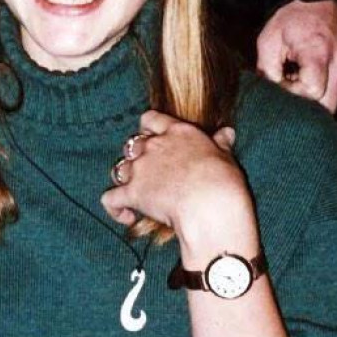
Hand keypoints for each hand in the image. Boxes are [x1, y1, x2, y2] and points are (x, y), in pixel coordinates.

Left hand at [101, 110, 250, 248]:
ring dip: (124, 180)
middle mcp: (154, 146)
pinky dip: (114, 208)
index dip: (148, 128)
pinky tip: (127, 217)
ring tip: (136, 193)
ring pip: (118, 169)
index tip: (153, 138)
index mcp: (177, 132)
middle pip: (132, 144)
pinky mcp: (132, 193)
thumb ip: (220, 143)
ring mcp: (140, 169)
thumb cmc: (223, 180)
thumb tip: (227, 132)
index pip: (151, 119)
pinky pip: (110, 199)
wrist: (210, 204)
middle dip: (136, 157)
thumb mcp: (225, 156)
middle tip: (150, 173)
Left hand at [256, 0, 336, 112]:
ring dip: (315, 99)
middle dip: (306, 106)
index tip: (281, 84)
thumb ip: (267, 71)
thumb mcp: (269, 41)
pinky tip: (310, 76)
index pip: (312, 93)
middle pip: (329, 106)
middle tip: (289, 91)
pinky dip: (324, 91)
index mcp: (320, 54)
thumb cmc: (292, 18)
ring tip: (298, 79)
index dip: (294, 95)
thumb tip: (270, 95)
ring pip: (335, 101)